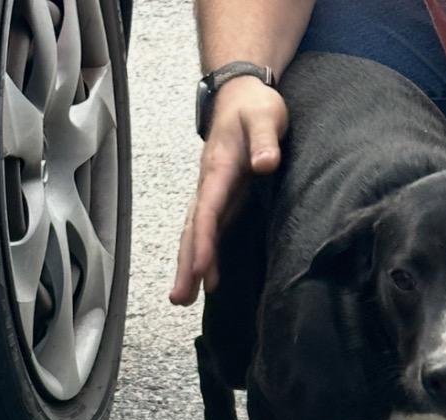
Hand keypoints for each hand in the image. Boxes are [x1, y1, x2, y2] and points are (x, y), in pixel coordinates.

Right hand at [169, 76, 287, 304]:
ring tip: (182, 299)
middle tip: (179, 298)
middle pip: (193, 230)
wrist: (240, 94)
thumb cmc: (255, 107)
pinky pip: (205, 231)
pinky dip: (201, 255)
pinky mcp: (220, 199)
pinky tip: (203, 278)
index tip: (199, 267)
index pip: (208, 211)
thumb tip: (265, 164)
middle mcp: (209, 185)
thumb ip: (265, 140)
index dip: (203, 241)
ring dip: (188, 265)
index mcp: (219, 169)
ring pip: (194, 233)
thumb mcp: (266, 116)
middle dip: (186, 264)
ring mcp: (212, 193)